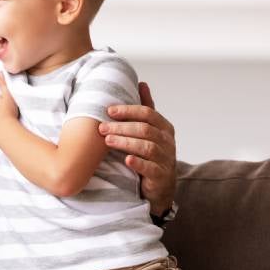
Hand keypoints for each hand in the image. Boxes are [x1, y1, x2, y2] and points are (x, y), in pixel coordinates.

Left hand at [98, 82, 176, 214]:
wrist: (160, 186)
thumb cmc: (151, 154)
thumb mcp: (151, 130)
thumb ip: (146, 108)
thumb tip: (142, 83)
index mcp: (164, 127)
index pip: (148, 113)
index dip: (128, 110)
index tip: (109, 110)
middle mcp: (168, 142)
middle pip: (145, 129)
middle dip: (121, 126)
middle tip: (101, 127)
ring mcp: (166, 159)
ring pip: (146, 147)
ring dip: (125, 142)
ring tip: (107, 140)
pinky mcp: (161, 176)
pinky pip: (150, 168)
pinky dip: (138, 163)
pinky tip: (126, 159)